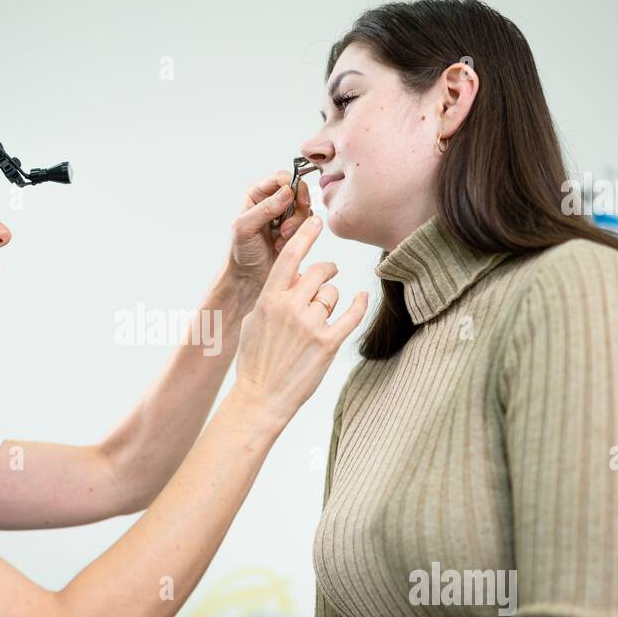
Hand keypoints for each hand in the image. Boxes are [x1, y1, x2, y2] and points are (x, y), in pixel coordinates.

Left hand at [227, 169, 314, 297]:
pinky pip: (308, 224)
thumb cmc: (242, 251)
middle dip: (297, 209)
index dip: (291, 185)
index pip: (280, 178)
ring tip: (280, 238)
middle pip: (298, 191)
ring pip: (305, 208)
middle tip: (286, 226)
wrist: (249, 276)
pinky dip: (299, 235)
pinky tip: (283, 244)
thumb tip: (287, 192)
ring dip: (296, 225)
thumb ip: (265, 208)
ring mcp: (286, 215)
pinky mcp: (296, 229)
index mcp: (258, 194)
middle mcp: (273, 201)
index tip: (292, 199)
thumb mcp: (245, 227)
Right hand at [233, 216, 368, 423]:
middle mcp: (290, 307)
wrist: (261, 396)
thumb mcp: (256, 321)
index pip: (290, 256)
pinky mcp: (328, 343)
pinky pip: (352, 314)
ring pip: (332, 294)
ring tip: (320, 317)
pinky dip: (359, 305)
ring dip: (331, 300)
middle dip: (326, 270)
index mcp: (269, 299)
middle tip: (328, 274)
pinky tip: (361, 300)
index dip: (304, 235)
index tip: (315, 220)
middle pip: (319, 271)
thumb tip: (295, 277)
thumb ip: (274, 296)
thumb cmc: (255, 360)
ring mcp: (310, 325)